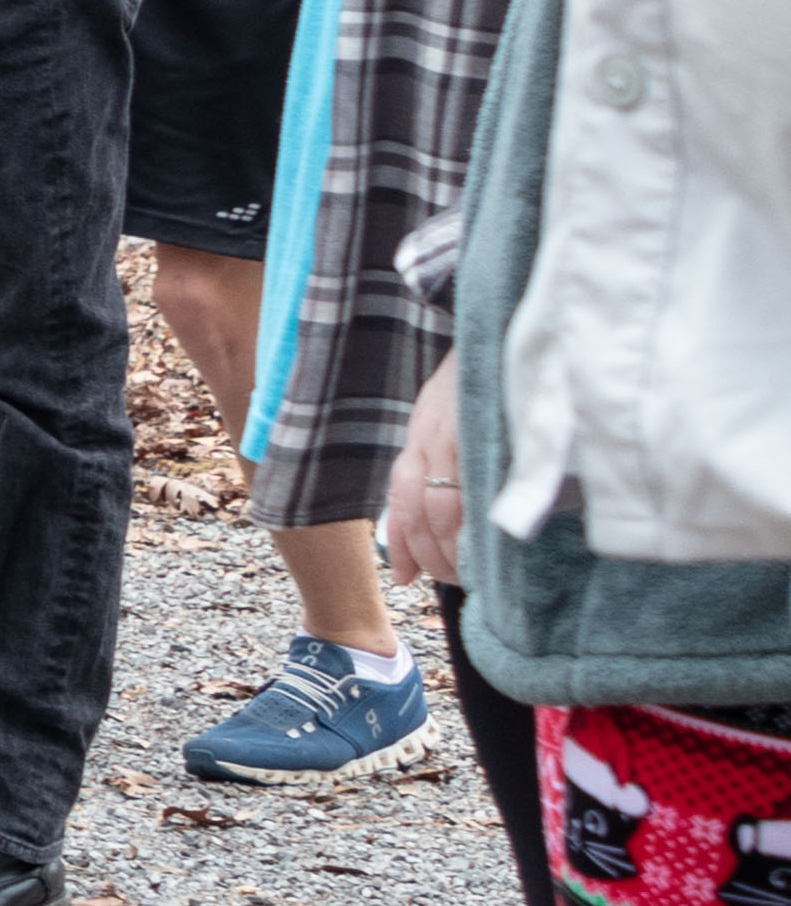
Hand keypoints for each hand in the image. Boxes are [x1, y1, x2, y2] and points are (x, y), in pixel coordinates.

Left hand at [383, 357, 465, 591]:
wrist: (503, 323)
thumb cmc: (488, 373)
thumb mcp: (458, 411)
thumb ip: (451, 449)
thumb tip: (462, 500)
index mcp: (423, 431)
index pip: (402, 496)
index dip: (402, 541)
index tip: (405, 578)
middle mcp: (429, 434)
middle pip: (418, 510)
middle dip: (429, 554)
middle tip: (451, 582)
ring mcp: (453, 432)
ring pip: (443, 508)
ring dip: (452, 549)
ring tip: (470, 576)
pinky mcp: (480, 430)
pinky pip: (472, 487)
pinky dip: (475, 523)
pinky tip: (488, 548)